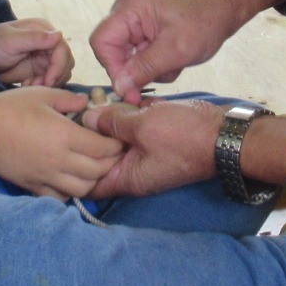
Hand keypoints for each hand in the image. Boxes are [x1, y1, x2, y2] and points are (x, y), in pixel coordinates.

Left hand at [0, 17, 74, 86]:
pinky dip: (42, 86)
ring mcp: (45, 57)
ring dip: (48, 83)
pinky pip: (51, 81)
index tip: (48, 81)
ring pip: (61, 73)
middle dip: (54, 77)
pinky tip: (26, 85)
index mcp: (44, 31)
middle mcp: (48, 43)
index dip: (59, 66)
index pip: (62, 49)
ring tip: (29, 84)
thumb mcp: (11, 40)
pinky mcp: (41, 69)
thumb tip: (59, 34)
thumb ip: (35, 38)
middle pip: (66, 63)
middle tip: (36, 85)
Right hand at [0, 87, 123, 199]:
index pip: (104, 148)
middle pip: (98, 171)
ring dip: (94, 180)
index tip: (117, 138)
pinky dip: (71, 191)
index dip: (116, 144)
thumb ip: (69, 99)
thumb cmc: (10, 108)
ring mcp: (47, 176)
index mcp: (65, 136)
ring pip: (83, 189)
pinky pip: (61, 197)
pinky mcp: (34, 186)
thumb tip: (87, 102)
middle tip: (111, 153)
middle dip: (110, 162)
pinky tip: (70, 179)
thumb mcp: (42, 94)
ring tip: (93, 167)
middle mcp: (60, 160)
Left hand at [82, 99, 221, 197]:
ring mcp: (147, 157)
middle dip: (88, 140)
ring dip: (108, 125)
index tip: (60, 145)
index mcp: (128, 178)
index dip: (73, 168)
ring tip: (94, 103)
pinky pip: (134, 133)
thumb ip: (111, 122)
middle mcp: (135, 172)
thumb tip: (87, 118)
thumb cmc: (185, 137)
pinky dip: (125, 118)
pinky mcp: (157, 142)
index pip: (89, 185)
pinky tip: (116, 100)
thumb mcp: (142, 126)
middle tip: (75, 116)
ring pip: (117, 143)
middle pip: (100, 160)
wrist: (225, 134)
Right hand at [90, 0, 280, 102]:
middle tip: (159, 76)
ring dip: (147, 69)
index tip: (130, 88)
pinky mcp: (143, 31)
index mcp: (130, 8)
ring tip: (173, 64)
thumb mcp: (176, 50)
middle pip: (111, 51)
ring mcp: (134, 21)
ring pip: (126, 58)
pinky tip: (173, 61)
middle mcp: (126, 12)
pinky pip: (138, 56)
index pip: (101, 42)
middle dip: (134, 70)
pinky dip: (154, 64)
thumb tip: (119, 87)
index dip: (112, 68)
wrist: (224, 9)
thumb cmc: (204, 21)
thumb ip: (145, 68)